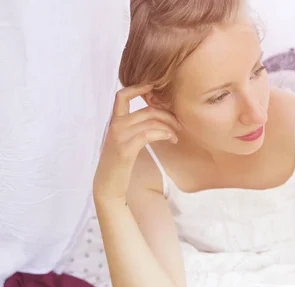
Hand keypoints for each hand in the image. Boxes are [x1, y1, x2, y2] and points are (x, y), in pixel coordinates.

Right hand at [93, 85, 179, 203]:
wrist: (108, 185)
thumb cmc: (119, 164)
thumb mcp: (125, 142)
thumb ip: (134, 129)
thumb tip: (153, 120)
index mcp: (114, 122)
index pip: (122, 96)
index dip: (138, 87)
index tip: (154, 86)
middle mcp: (115, 125)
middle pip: (146, 109)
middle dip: (167, 114)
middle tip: (179, 123)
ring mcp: (119, 136)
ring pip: (150, 120)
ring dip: (168, 126)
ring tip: (176, 136)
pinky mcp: (125, 149)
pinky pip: (148, 134)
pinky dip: (163, 134)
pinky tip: (170, 138)